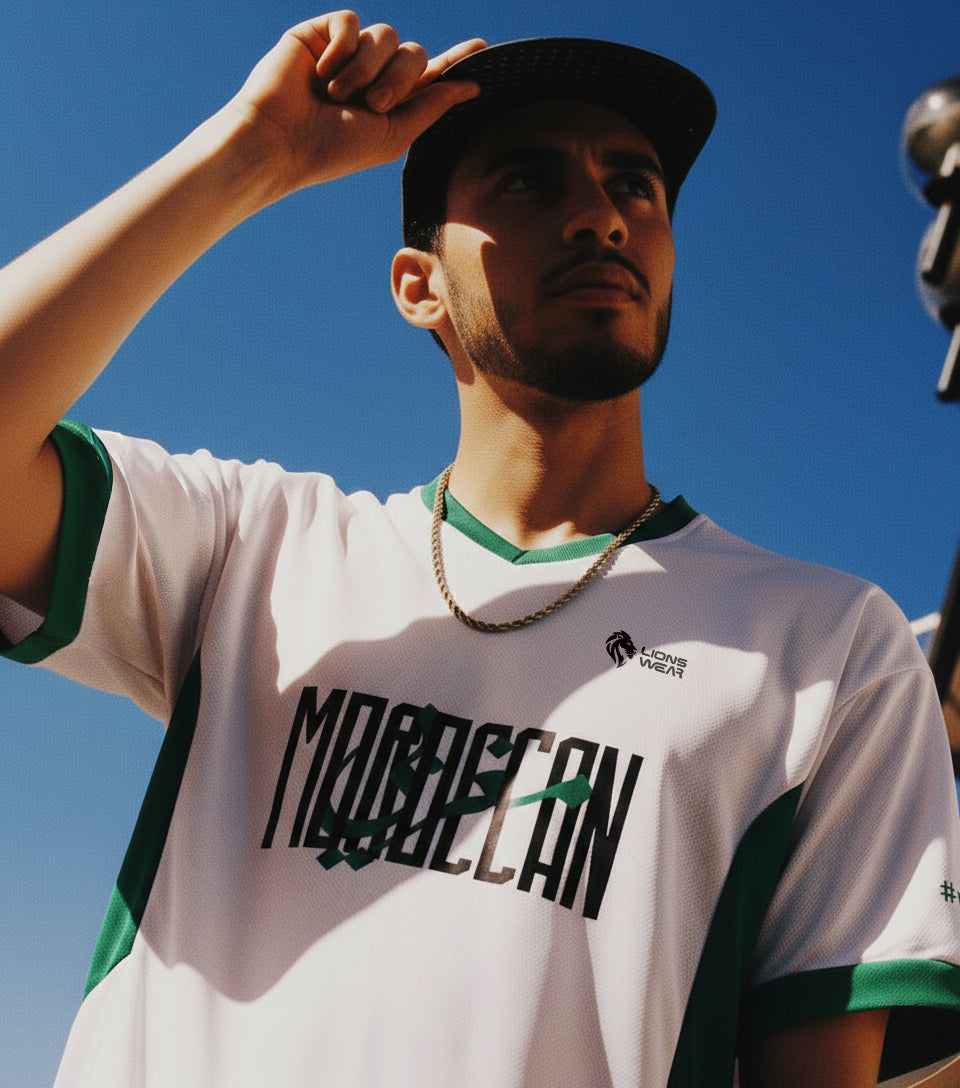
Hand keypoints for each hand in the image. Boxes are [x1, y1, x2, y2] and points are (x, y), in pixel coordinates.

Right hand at [228, 11, 484, 194]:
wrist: (281, 139)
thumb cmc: (333, 149)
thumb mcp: (393, 135)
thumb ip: (432, 107)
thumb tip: (471, 86)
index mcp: (391, 102)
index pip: (429, 75)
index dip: (455, 62)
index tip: (482, 49)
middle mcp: (372, 74)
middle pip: (413, 52)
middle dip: (399, 79)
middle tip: (371, 104)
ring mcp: (347, 52)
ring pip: (384, 35)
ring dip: (366, 69)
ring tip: (337, 95)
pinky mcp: (321, 33)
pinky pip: (351, 21)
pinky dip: (340, 49)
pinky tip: (320, 72)